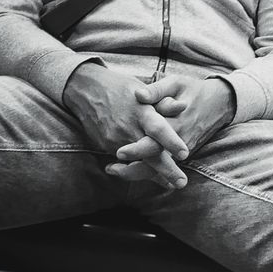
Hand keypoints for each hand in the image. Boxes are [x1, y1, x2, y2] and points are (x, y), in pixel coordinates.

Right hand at [63, 64, 188, 188]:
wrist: (86, 90)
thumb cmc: (121, 87)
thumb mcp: (143, 89)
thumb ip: (163, 102)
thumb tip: (183, 106)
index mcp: (141, 111)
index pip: (158, 128)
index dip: (171, 141)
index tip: (185, 154)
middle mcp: (129, 128)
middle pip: (149, 153)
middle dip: (166, 170)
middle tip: (181, 183)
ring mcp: (116, 139)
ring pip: (137, 162)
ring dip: (154, 173)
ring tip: (170, 184)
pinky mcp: (106, 145)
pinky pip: (125, 160)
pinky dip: (136, 167)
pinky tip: (149, 174)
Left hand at [109, 74, 237, 181]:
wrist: (220, 102)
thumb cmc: (194, 90)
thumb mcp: (177, 83)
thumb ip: (157, 90)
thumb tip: (138, 94)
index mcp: (176, 122)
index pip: (155, 141)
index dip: (137, 149)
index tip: (119, 153)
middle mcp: (180, 141)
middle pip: (156, 161)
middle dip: (133, 168)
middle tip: (111, 168)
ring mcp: (182, 149)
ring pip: (160, 169)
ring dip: (137, 173)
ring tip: (113, 170)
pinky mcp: (183, 153)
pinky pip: (165, 167)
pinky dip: (148, 172)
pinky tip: (129, 172)